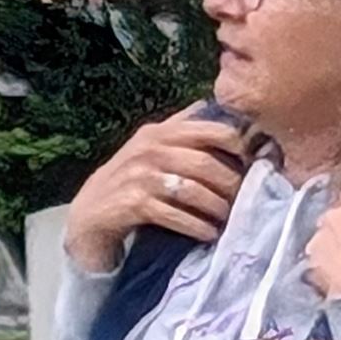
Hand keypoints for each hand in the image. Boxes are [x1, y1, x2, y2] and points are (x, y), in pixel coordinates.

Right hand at [65, 109, 248, 272]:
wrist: (88, 216)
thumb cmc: (128, 183)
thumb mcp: (150, 150)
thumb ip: (178, 129)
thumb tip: (210, 106)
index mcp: (157, 133)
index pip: (207, 129)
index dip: (235, 144)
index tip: (252, 162)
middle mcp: (148, 150)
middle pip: (204, 163)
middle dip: (230, 183)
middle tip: (243, 199)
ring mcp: (139, 177)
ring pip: (193, 189)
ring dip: (216, 207)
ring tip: (228, 218)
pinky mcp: (133, 205)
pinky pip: (175, 215)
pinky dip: (197, 226)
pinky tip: (208, 233)